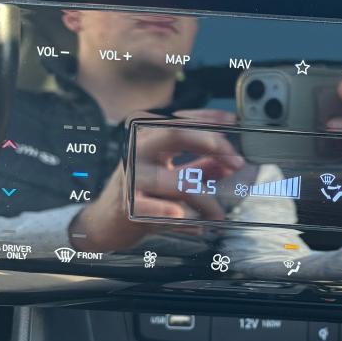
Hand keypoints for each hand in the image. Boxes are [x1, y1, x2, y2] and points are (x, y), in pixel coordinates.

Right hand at [71, 111, 242, 251]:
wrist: (105, 222)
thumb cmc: (142, 193)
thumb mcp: (173, 172)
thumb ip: (201, 165)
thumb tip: (230, 161)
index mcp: (146, 136)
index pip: (181, 119)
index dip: (211, 119)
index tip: (235, 124)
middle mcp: (136, 149)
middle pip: (176, 133)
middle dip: (212, 144)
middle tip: (236, 160)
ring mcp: (132, 175)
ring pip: (178, 180)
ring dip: (206, 200)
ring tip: (218, 213)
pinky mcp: (129, 203)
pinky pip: (159, 208)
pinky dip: (178, 217)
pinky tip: (191, 220)